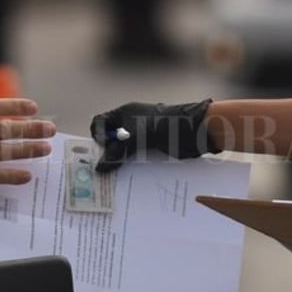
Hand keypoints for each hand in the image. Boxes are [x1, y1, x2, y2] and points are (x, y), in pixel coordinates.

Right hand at [89, 99, 217, 172]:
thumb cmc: (164, 125)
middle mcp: (131, 123)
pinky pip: (136, 158)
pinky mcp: (152, 147)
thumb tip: (99, 168)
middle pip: (111, 139)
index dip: (97, 134)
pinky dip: (133, 166)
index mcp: (124, 113)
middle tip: (103, 170)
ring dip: (120, 163)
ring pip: (124, 151)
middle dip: (107, 153)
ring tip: (116, 178)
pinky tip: (131, 178)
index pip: (100, 121)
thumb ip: (117, 152)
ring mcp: (142, 136)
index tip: (104, 147)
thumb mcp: (136, 138)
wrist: (194, 130)